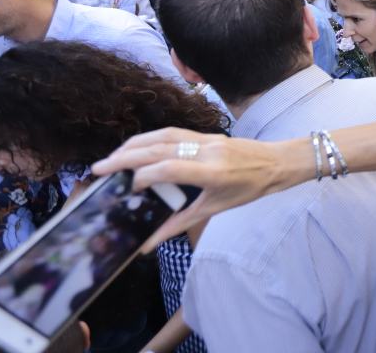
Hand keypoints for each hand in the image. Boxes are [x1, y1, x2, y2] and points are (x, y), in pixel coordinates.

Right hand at [91, 128, 297, 250]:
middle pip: (159, 147)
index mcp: (212, 171)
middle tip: (98, 169)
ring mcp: (206, 138)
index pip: (170, 167)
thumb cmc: (249, 189)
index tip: (125, 187)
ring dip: (134, 145)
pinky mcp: (206, 133)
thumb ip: (179, 224)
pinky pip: (173, 132)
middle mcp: (207, 150)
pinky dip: (150, 138)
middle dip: (125, 156)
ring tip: (111, 157)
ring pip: (163, 135)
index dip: (144, 175)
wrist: (277, 163)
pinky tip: (135, 147)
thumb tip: (149, 244)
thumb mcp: (215, 209)